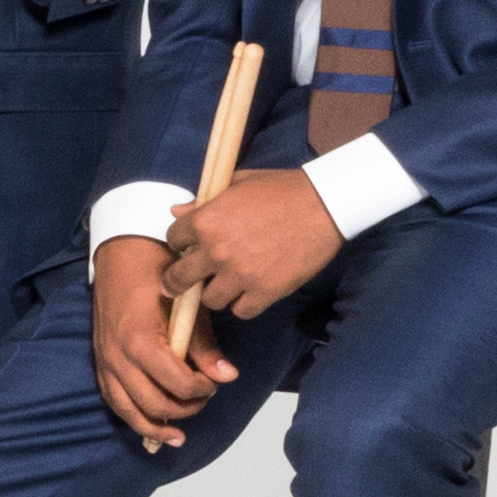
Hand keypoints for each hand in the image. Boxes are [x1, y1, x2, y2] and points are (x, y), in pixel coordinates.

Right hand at [91, 230, 239, 446]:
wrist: (121, 253)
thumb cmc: (158, 273)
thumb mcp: (189, 306)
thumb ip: (206, 346)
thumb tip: (227, 376)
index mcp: (140, 340)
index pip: (176, 384)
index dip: (202, 390)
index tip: (216, 380)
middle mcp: (118, 355)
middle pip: (153, 403)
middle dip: (184, 408)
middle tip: (204, 398)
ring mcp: (105, 359)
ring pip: (126, 409)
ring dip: (153, 425)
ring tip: (176, 436)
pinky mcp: (100, 360)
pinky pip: (112, 398)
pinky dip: (130, 415)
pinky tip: (150, 422)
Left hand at [158, 162, 342, 326]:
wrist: (325, 204)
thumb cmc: (281, 190)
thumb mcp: (236, 185)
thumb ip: (203, 203)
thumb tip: (177, 211)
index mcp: (206, 222)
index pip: (172, 240)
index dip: (180, 243)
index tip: (188, 247)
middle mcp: (217, 251)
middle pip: (179, 278)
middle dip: (179, 280)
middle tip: (183, 283)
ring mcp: (241, 274)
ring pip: (209, 300)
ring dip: (215, 293)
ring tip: (226, 284)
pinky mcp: (266, 291)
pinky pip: (241, 311)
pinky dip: (243, 305)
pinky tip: (249, 293)